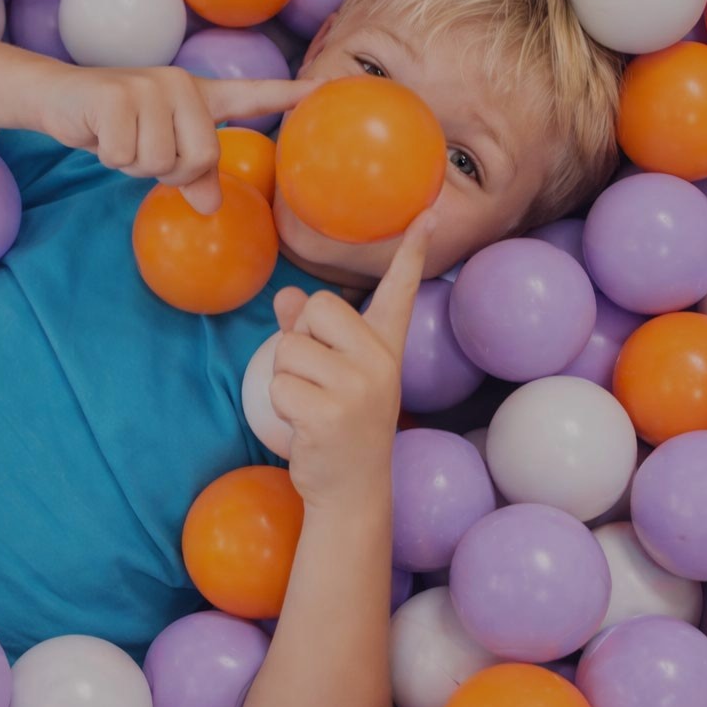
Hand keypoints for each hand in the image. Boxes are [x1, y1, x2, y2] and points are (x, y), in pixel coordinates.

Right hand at [39, 65, 316, 212]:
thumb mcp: (158, 151)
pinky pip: (126, 156)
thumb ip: (191, 175)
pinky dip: (109, 156)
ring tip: (120, 138)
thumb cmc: (116, 125)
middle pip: (202, 157)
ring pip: (162, 161)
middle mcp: (181, 84)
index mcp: (199, 96)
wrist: (58, 96)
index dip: (289, 94)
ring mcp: (150, 86)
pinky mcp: (117, 95)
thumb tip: (212, 205)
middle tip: (142, 150)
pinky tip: (98, 133)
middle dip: (169, 170)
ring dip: (134, 163)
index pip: (252, 96)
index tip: (326, 90)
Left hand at [268, 214, 434, 509]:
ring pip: (289, 347)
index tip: (426, 214)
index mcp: (386, 348)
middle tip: (318, 380)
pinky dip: (280, 404)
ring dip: (285, 377)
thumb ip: (309, 333)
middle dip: (299, 338)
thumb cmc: (338, 427)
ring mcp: (360, 387)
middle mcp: (381, 362)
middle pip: (315, 306)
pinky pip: (279, 384)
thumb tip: (286, 296)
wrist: (352, 493)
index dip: (412, 252)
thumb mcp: (330, 375)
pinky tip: (305, 426)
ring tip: (311, 406)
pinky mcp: (332, 413)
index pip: (399, 291)